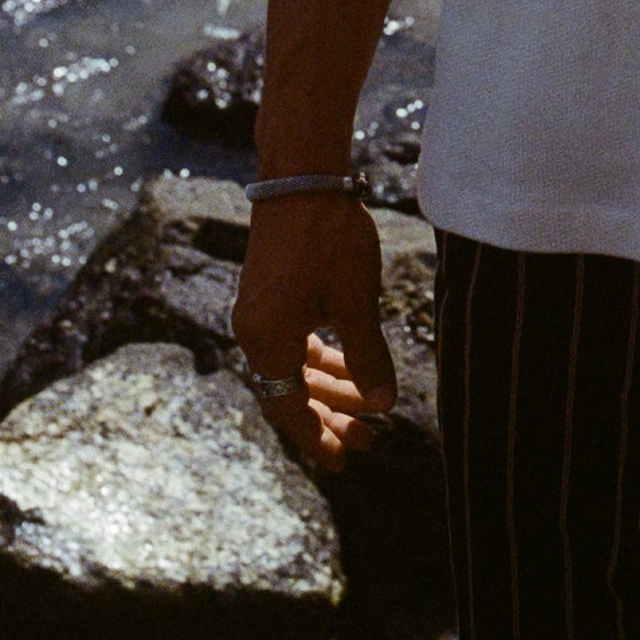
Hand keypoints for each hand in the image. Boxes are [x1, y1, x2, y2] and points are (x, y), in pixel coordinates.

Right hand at [232, 193, 396, 471]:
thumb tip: (384, 402)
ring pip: (296, 365)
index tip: (343, 461)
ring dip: (331, 384)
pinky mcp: (270, 293)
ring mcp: (260, 312)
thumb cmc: (329, 237)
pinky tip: (349, 361)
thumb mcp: (356, 300)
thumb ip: (368, 354)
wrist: (301, 178)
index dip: (317, 437)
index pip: (289, 408)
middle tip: (369, 439)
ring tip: (370, 404)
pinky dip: (322, 355)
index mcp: (268, 342)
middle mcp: (255, 333)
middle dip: (332, 414)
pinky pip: (294, 340)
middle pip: (292, 391)